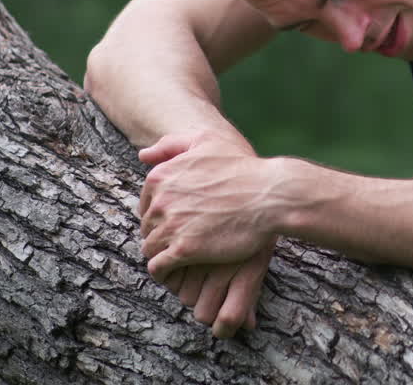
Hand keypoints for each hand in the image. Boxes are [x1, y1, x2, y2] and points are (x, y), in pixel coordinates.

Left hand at [137, 128, 278, 335]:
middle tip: (182, 240)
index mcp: (160, 176)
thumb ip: (171, 145)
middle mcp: (160, 200)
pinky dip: (164, 271)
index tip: (178, 222)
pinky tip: (178, 271)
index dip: (160, 215)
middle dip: (160, 234)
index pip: (145, 205)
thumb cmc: (242, 167)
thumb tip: (143, 156)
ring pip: (149, 248)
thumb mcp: (206, 141)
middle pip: (147, 227)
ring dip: (162, 254)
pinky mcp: (184, 250)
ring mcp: (171, 225)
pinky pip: (158, 267)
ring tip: (180, 258)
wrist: (269, 195)